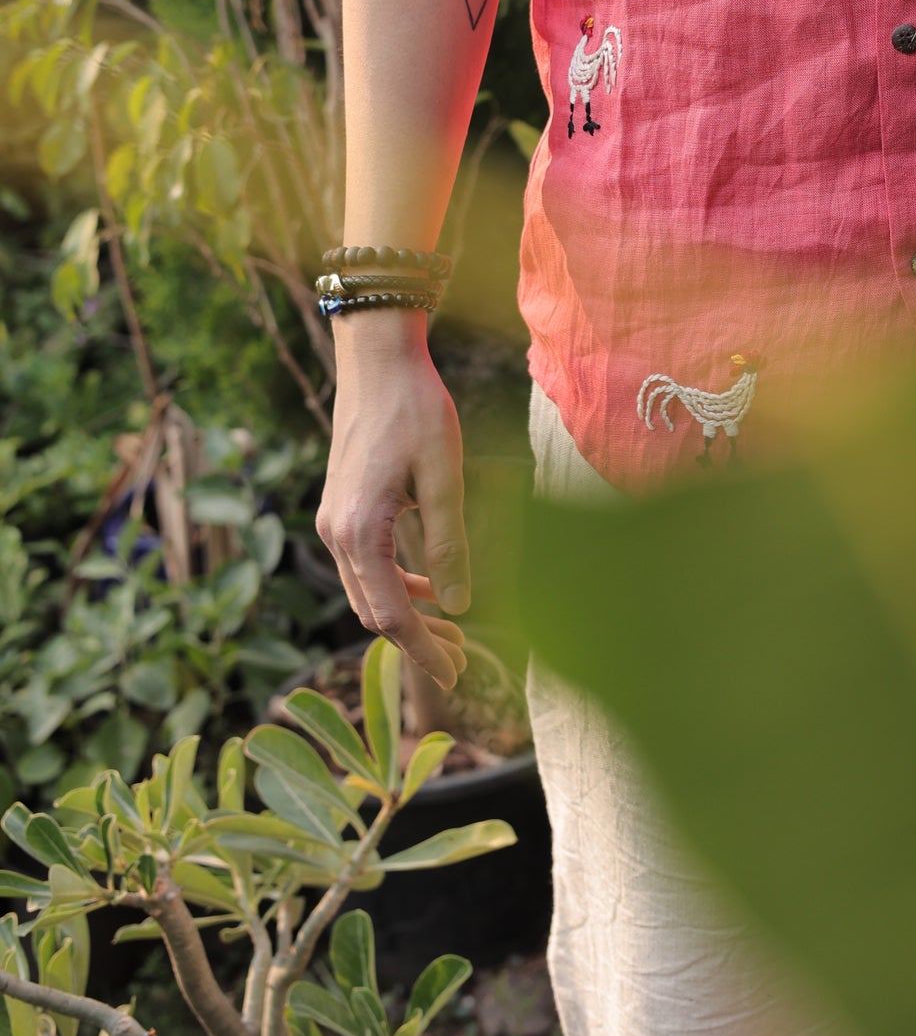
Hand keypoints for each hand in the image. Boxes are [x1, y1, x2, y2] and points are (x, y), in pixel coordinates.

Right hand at [316, 312, 470, 688]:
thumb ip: (448, 545)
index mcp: (359, 533)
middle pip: (374, 611)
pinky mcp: (340, 507)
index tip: (455, 676)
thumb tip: (457, 606)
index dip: (423, 651)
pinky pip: (364, 565)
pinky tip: (429, 585)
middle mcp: (335, 533)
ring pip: (367, 591)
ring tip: (452, 629)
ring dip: (406, 615)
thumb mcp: (444, 478)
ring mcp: (333, 520)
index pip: (389, 616)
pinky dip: (395, 585)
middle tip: (461, 660)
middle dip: (417, 641)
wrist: (377, 359)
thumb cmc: (416, 411)